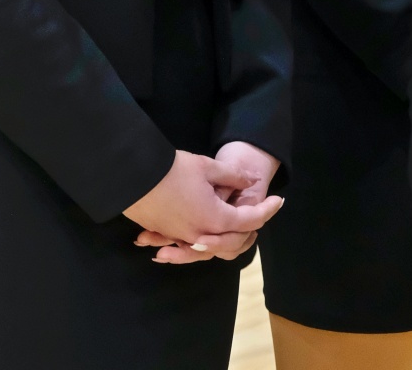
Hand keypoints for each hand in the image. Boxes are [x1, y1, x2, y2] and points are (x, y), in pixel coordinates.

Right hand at [124, 149, 283, 263]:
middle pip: (234, 240)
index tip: (279, 199)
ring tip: (239, 229)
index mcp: (215, 218)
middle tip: (262, 215)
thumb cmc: (172, 169)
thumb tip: (251, 182)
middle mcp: (201, 234)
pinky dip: (204, 239)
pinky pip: (192, 243)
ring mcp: (183, 237)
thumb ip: (233, 176)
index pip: (249, 219)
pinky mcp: (168, 234)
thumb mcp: (207, 167)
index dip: (267, 210)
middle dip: (251, 229)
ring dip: (228, 238)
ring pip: (213, 246)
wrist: (131, 176)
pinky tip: (207, 233)